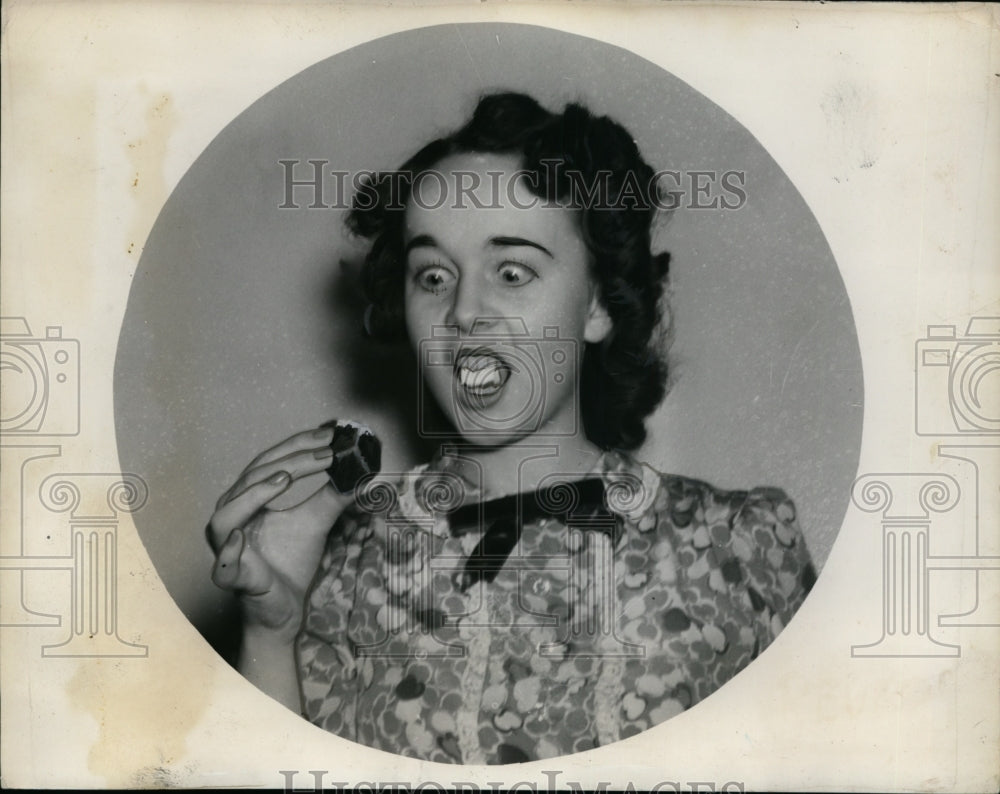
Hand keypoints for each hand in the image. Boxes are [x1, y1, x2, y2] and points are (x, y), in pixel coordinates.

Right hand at [207, 425, 349, 640]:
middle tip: (325, 453)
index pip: (270, 462)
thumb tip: (359, 469)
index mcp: (248, 499)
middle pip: (252, 478)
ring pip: (228, 513)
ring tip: (285, 479)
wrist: (284, 608)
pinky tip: (240, 536)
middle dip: (290, 462)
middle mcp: (230, 516)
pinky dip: (229, 549)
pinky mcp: (230, 576)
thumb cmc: (291, 559)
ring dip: (255, 493)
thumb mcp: (317, 521)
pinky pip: (222, 564)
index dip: (298, 445)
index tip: (329, 435)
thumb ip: (333, 495)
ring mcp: (225, 547)